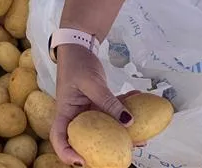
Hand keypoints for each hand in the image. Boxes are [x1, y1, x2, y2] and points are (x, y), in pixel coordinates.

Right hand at [51, 44, 134, 165]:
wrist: (79, 46)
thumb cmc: (77, 63)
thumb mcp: (92, 82)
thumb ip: (108, 101)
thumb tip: (128, 121)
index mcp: (65, 111)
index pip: (59, 137)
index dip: (66, 153)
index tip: (82, 161)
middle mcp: (76, 115)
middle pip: (86, 138)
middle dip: (106, 149)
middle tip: (128, 151)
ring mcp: (88, 111)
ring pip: (105, 128)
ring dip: (123, 132)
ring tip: (143, 136)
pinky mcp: (98, 104)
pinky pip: (112, 112)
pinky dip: (125, 109)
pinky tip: (138, 100)